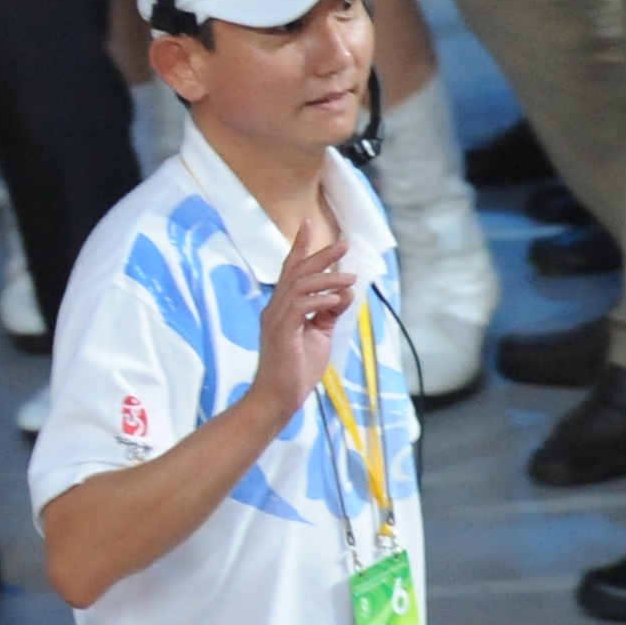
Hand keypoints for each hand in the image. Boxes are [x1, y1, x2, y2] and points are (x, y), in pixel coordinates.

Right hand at [241, 212, 359, 420]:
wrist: (277, 399)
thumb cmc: (296, 371)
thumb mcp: (320, 337)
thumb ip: (328, 314)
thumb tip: (345, 294)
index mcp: (282, 308)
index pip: (290, 271)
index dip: (300, 247)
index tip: (309, 225)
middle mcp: (275, 308)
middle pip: (297, 271)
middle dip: (321, 254)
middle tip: (344, 243)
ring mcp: (276, 319)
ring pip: (300, 284)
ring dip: (327, 278)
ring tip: (350, 278)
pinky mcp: (281, 332)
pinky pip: (301, 306)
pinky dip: (321, 299)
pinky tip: (339, 299)